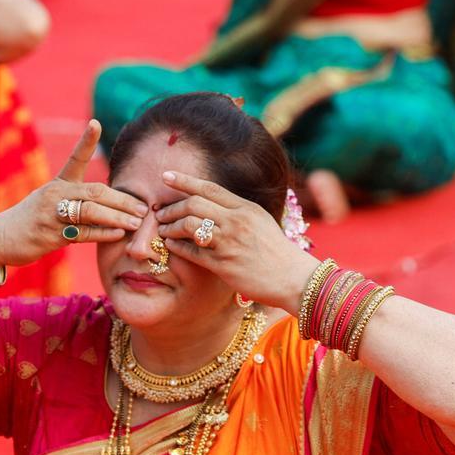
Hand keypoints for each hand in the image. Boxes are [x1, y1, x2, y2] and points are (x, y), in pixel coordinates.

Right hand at [0, 121, 147, 270]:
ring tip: (136, 222)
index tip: (96, 123)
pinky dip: (103, 233)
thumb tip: (109, 205)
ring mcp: (52, 214)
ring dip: (117, 218)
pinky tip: (118, 234)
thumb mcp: (49, 203)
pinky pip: (83, 233)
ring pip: (92, 212)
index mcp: (57, 184)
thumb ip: (75, 202)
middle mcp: (55, 195)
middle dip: (122, 200)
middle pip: (95, 192)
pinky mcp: (50, 235)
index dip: (86, 141)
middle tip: (143, 207)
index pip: (74, 159)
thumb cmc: (30, 221)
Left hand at [154, 171, 320, 313]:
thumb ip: (237, 211)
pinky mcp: (224, 264)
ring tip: (163, 230)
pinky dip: (177, 246)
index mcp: (245, 208)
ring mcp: (229, 242)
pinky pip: (192, 251)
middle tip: (160, 213)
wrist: (293, 279)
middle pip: (194, 204)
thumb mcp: (260, 221)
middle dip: (172, 207)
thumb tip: (212, 203)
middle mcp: (236, 221)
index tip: (166, 176)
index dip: (184, 180)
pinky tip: (170, 245)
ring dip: (170, 226)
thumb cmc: (276, 251)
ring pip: (189, 225)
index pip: (209, 188)